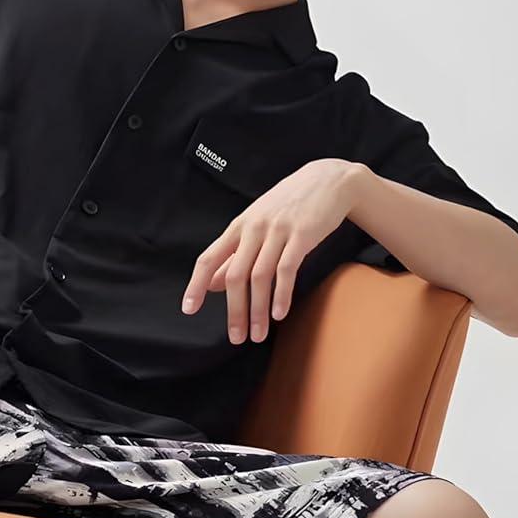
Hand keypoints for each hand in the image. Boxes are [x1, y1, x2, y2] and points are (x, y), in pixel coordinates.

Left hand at [180, 159, 365, 342]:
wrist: (329, 179)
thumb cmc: (288, 206)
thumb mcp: (256, 225)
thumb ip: (234, 254)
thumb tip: (212, 284)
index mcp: (238, 227)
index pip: (209, 258)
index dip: (196, 285)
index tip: (189, 309)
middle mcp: (254, 228)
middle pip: (236, 276)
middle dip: (234, 311)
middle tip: (237, 337)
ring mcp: (278, 230)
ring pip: (260, 277)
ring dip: (258, 311)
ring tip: (259, 334)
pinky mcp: (302, 234)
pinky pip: (287, 269)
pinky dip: (282, 294)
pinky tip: (279, 314)